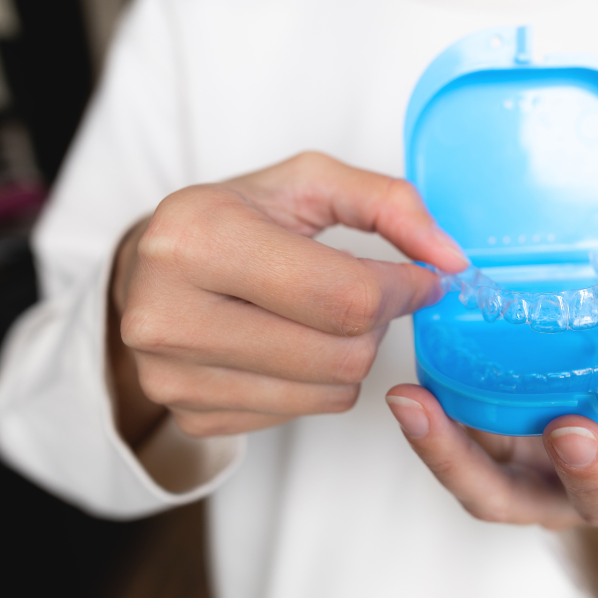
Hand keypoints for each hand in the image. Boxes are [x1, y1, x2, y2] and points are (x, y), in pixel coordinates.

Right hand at [109, 152, 467, 445]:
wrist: (149, 270)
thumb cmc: (230, 219)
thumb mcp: (305, 182)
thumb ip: (387, 203)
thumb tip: (448, 259)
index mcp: (197, 240)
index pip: (344, 296)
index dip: (405, 290)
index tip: (422, 277)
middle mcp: (169, 316)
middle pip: (342, 354)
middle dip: (377, 324)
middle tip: (368, 294)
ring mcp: (174, 378)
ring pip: (330, 393)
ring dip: (352, 354)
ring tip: (322, 315)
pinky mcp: (189, 415)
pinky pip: (301, 413)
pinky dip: (316, 381)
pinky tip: (288, 342)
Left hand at [384, 247, 597, 534]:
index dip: (591, 471)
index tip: (570, 430)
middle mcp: (552, 496)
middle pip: (500, 497)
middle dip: (458, 458)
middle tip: (423, 409)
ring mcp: (510, 483)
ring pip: (463, 476)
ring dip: (430, 440)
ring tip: (404, 397)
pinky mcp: (481, 462)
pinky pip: (452, 448)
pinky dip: (429, 419)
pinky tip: (407, 387)